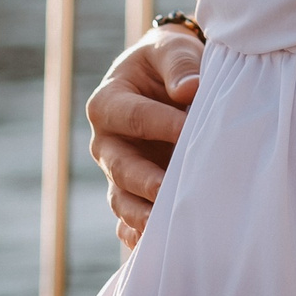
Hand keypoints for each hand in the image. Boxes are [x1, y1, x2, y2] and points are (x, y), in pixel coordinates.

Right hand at [86, 25, 201, 247]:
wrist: (166, 77)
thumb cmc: (167, 61)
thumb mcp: (169, 50)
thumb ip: (178, 65)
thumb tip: (190, 89)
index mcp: (107, 103)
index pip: (134, 118)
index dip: (163, 124)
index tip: (190, 130)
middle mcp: (105, 141)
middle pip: (121, 167)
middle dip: (146, 181)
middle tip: (169, 191)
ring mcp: (116, 171)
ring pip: (122, 199)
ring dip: (142, 214)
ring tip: (163, 226)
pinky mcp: (130, 192)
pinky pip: (127, 219)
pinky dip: (137, 233)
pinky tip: (154, 244)